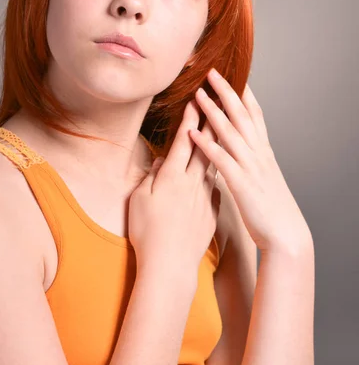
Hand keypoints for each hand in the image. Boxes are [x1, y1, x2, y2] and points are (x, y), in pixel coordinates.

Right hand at [128, 99, 220, 275]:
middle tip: (222, 102)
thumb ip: (151, 176)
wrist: (170, 266)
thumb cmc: (147, 232)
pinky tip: (218, 172)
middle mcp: (192, 182)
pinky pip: (215, 187)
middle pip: (206, 146)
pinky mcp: (213, 211)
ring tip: (225, 128)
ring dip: (219, 144)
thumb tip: (160, 161)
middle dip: (213, 122)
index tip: (197, 99)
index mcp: (172, 176)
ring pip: (214, 164)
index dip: (190, 118)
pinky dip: (216, 175)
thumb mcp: (140, 199)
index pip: (183, 140)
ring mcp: (205, 196)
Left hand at [188, 68, 312, 253]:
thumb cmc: (271, 208)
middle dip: (226, 91)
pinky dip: (207, 145)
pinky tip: (193, 133)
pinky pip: (221, 160)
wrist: (286, 234)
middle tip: (212, 71)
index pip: (254, 114)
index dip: (243, 92)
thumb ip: (251, 161)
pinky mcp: (241, 184)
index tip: (233, 73)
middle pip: (242, 115)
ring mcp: (251, 167)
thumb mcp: (263, 177)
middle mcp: (258, 153)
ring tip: (198, 94)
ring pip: (230, 132)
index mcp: (263, 151)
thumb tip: (239, 150)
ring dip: (213, 111)